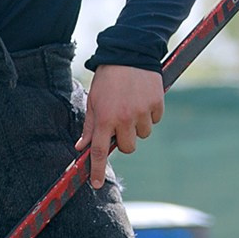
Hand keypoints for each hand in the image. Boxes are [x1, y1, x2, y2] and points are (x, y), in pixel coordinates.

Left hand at [75, 63, 163, 187]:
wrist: (130, 53)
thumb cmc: (107, 78)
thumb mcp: (93, 100)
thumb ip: (89, 126)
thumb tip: (82, 147)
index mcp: (104, 118)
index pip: (99, 151)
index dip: (96, 170)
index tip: (95, 184)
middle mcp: (124, 119)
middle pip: (127, 148)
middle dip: (124, 140)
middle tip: (120, 123)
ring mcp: (142, 113)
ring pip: (143, 135)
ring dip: (138, 125)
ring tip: (131, 105)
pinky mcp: (156, 105)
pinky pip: (155, 120)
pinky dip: (150, 113)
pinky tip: (142, 98)